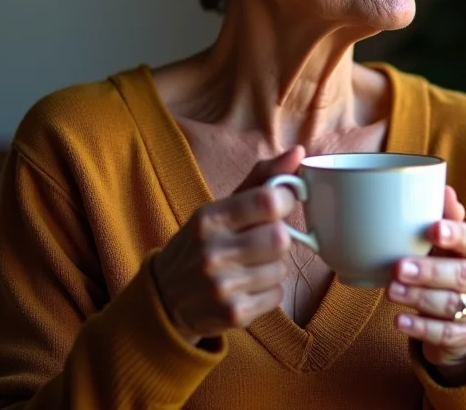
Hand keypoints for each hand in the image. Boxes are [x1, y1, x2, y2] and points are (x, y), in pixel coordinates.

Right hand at [151, 146, 304, 343]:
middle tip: (261, 240)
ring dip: (273, 266)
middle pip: (280, 238)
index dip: (285, 200)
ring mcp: (222, 286)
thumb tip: (299, 152)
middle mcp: (212, 251)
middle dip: (278, 238)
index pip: (268, 200)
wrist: (166, 297)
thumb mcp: (222, 206)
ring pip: (282, 269)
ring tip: (249, 266)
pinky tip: (246, 287)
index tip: (281, 204)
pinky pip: (277, 295)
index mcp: (210, 217)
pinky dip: (268, 291)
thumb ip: (263, 177)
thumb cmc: (204, 241)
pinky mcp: (233, 315)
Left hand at [386, 186, 465, 383]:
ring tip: (391, 291)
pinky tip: (398, 321)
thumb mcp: (443, 241)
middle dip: (429, 271)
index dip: (453, 234)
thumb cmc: (444, 264)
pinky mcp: (465, 336)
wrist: (455, 316)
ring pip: (450, 305)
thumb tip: (443, 187)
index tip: (432, 229)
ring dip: (418, 298)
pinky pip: (444, 334)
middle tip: (399, 267)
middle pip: (460, 275)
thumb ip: (443, 215)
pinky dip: (420, 328)